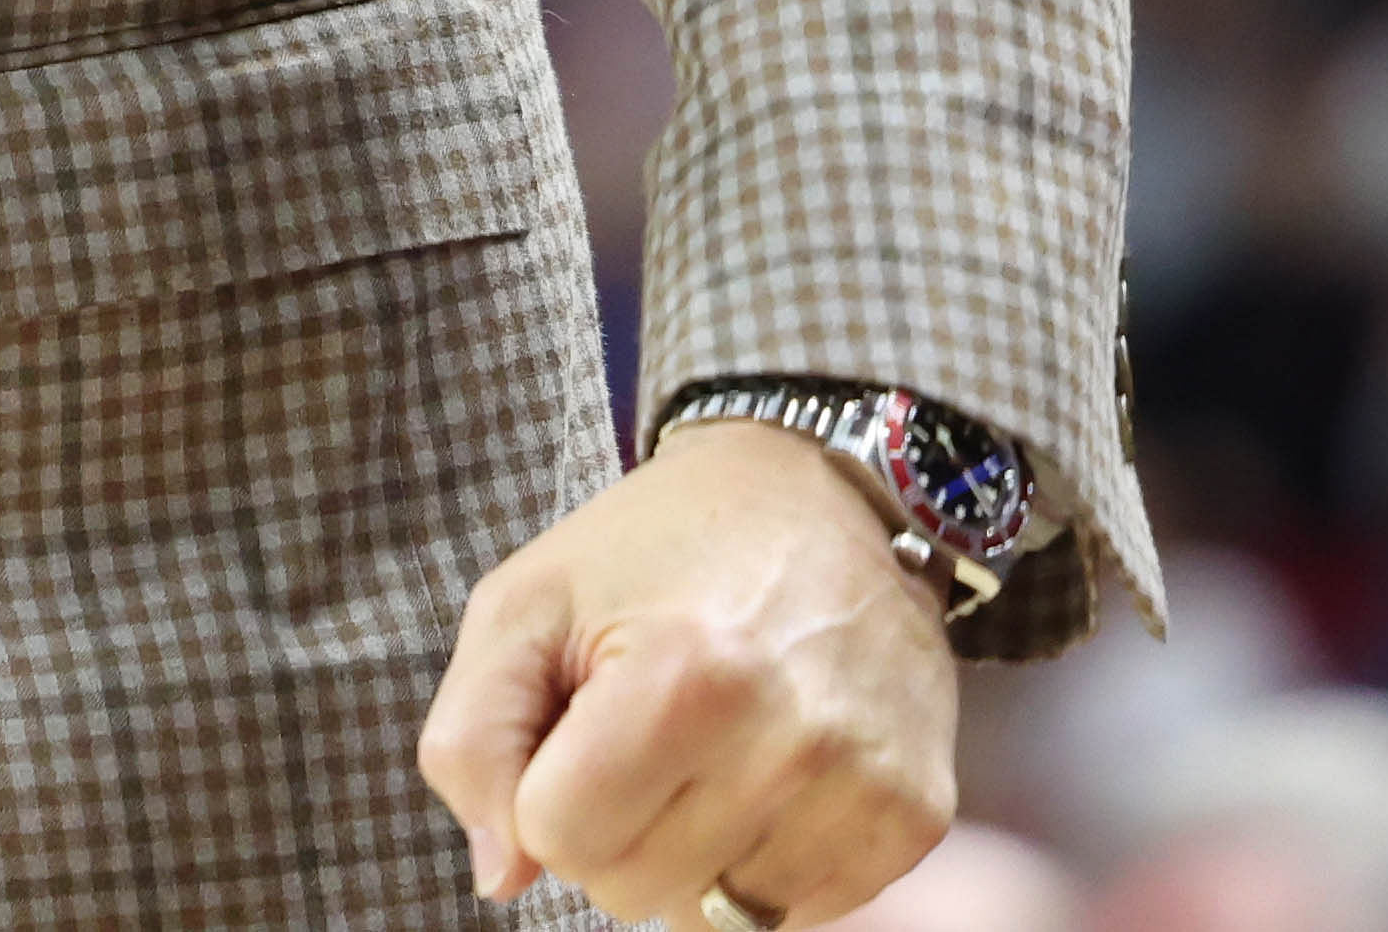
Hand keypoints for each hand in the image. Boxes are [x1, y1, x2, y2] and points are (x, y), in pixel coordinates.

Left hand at [416, 420, 957, 924]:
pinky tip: (766, 775)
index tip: (579, 716)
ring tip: (708, 748)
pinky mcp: (916, 818)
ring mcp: (864, 788)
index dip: (543, 784)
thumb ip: (472, 741)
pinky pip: (796, 915)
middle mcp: (788, 743)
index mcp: (682, 677)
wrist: (826, 497)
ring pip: (714, 917)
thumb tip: (500, 878)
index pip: (557, 837)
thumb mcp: (526, 602)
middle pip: (630, 890)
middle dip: (610, 825)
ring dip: (689, 851)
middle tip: (643, 729)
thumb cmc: (656, 550)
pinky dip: (761, 863)